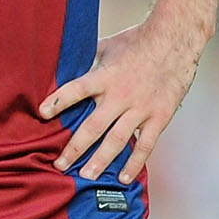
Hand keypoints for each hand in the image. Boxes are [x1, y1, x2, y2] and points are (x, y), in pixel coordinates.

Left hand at [41, 12, 205, 183]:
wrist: (176, 41)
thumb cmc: (140, 40)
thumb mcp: (109, 44)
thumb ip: (89, 57)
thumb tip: (68, 60)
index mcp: (105, 76)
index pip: (76, 90)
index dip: (59, 101)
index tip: (43, 113)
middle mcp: (120, 95)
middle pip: (92, 127)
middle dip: (74, 148)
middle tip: (60, 165)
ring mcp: (140, 109)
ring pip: (116, 141)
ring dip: (100, 161)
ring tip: (87, 175)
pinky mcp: (159, 117)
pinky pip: (145, 145)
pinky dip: (135, 163)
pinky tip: (124, 178)